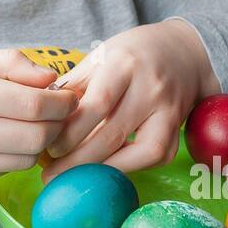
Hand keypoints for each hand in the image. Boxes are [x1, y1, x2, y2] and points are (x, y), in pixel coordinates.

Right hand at [0, 49, 79, 182]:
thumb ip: (9, 64)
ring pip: (28, 158)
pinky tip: (9, 139)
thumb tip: (52, 79)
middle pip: (39, 136)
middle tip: (60, 113)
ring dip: (41, 143)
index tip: (69, 95)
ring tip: (35, 126)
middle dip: (59, 124)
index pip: (36, 105)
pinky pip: (7, 170)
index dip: (62, 102)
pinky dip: (18, 156)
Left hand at [40, 20, 219, 183]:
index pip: (97, 103)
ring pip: (141, 151)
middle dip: (79, 160)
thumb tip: (44, 118)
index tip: (49, 148)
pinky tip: (107, 168)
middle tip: (53, 174)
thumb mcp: (99, 56)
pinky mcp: (178, 127)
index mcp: (124, 64)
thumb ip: (73, 86)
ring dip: (106, 169)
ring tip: (78, 177)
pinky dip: (130, 166)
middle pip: (113, 133)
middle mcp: (151, 87)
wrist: (183, 50)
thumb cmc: (131, 54)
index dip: (71, 131)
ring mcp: (170, 109)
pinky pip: (156, 156)